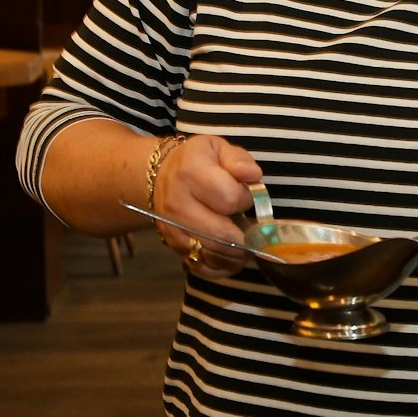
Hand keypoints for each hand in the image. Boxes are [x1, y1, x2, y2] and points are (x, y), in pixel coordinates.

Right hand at [150, 134, 262, 279]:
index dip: (246, 200)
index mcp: (191, 173)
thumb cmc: (199, 161)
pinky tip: (232, 257)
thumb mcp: (218, 148)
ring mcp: (172, 229)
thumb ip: (239, 160)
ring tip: (248, 245)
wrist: (161, 175)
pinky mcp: (172, 247)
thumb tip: (253, 175)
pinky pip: (201, 267)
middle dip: (247, 236)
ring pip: (212, 254)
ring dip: (237, 255)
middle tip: (257, 231)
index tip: (246, 196)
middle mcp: (177, 204)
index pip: (229, 198)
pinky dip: (221, 268)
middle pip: (221, 233)